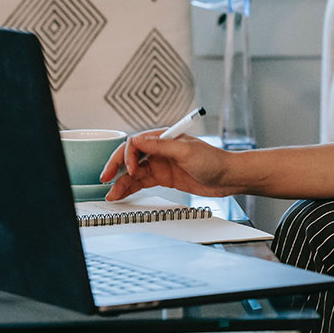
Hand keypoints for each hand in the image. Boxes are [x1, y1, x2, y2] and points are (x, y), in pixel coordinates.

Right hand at [99, 129, 238, 200]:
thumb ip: (161, 146)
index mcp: (164, 138)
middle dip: (116, 167)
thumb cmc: (213, 160)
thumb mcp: (186, 151)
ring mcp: (161, 165)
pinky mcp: (164, 178)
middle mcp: (159, 150)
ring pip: (134, 172)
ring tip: (111, 194)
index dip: (128, 155)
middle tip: (105, 178)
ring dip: (121, 182)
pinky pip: (142, 182)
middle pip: (130, 157)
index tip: (130, 168)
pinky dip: (130, 188)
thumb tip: (138, 140)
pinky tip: (121, 194)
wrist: (228, 177)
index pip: (136, 143)